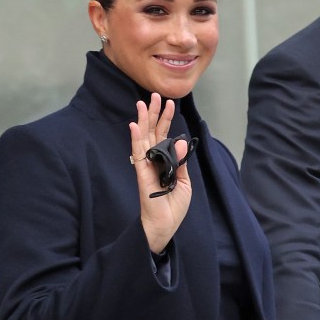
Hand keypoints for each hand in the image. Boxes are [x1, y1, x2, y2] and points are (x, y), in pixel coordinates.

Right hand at [129, 93, 192, 252]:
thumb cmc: (173, 206)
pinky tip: (134, 126)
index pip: (164, 136)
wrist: (165, 225)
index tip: (170, 103)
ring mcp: (146, 166)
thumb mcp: (184, 182)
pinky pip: (138, 154)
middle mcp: (153, 161)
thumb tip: (179, 140)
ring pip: (144, 138)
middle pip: (152, 132)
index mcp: (165, 161)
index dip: (167, 120)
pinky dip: (136, 139)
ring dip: (143, 120)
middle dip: (154, 113)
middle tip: (155, 95)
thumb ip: (180, 161)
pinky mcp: (142, 174)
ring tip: (143, 103)